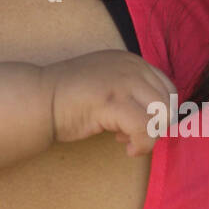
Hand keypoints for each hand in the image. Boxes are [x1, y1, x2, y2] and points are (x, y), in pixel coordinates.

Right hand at [43, 49, 177, 154]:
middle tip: (133, 136)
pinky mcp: (113, 101)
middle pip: (168, 103)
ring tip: (128, 141)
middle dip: (157, 126)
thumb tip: (159, 116)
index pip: (168, 88)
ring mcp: (122, 81)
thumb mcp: (107, 83)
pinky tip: (127, 148)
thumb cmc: (69, 97)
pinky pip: (146, 128)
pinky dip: (142, 144)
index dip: (161, 112)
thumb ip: (132, 91)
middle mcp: (131, 66)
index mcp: (130, 60)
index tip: (141, 125)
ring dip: (150, 136)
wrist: (39, 99)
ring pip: (161, 116)